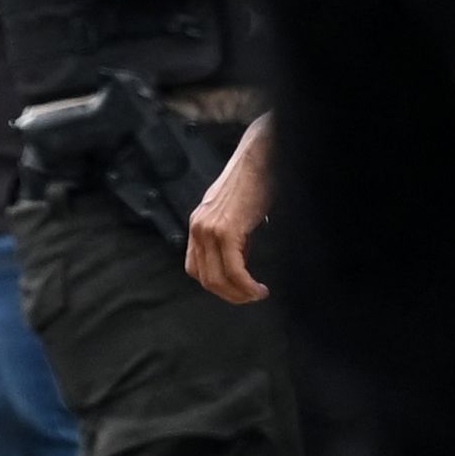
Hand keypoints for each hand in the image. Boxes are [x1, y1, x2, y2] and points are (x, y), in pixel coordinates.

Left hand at [187, 115, 273, 303]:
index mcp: (198, 225)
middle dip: (229, 295)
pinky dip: (246, 285)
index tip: (237, 289)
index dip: (216, 284)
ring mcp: (209, 230)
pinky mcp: (226, 231)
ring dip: (239, 294)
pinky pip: (234, 270)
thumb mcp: (235, 214)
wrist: (259, 158)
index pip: (195, 267)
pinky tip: (259, 288)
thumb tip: (241, 263)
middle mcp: (198, 228)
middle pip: (205, 278)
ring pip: (217, 279)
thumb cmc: (254, 182)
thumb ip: (232, 237)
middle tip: (250, 297)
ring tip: (257, 294)